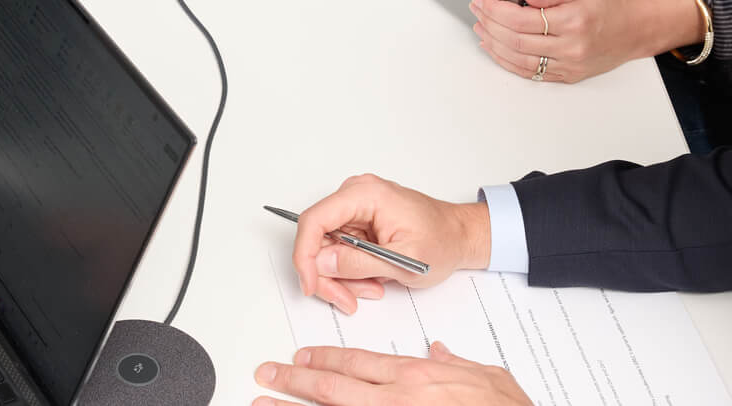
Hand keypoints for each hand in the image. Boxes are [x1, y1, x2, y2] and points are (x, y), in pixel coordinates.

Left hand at [254, 341, 531, 404]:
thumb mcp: (488, 377)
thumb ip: (457, 362)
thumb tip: (438, 351)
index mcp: (417, 378)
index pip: (358, 362)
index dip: (324, 358)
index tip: (299, 357)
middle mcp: (400, 401)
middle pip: (334, 388)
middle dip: (294, 381)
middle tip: (264, 375)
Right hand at [293, 175, 489, 313]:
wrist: (460, 236)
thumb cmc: (442, 241)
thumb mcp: (403, 262)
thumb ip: (358, 263)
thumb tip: (321, 263)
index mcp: (365, 194)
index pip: (315, 219)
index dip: (305, 255)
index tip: (310, 284)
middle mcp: (355, 194)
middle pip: (318, 237)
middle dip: (330, 274)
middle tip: (347, 300)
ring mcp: (356, 206)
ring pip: (327, 247)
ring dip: (344, 276)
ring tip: (373, 288)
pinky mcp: (358, 219)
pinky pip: (340, 248)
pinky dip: (351, 270)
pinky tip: (373, 279)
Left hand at [471, 0, 706, 82]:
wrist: (636, 29)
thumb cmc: (610, 7)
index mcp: (572, 22)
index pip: (521, 19)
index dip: (495, 10)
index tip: (481, 0)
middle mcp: (570, 48)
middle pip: (515, 40)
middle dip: (489, 24)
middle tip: (476, 10)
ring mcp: (568, 65)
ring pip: (519, 60)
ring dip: (494, 44)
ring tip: (480, 28)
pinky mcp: (568, 75)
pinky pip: (531, 73)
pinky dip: (508, 62)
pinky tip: (495, 49)